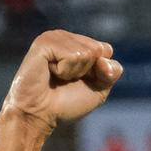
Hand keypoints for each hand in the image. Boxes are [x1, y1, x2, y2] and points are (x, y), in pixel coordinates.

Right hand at [1, 30, 121, 133]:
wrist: (39, 114)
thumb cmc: (65, 103)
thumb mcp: (98, 90)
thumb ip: (111, 72)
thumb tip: (104, 59)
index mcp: (77, 44)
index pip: (106, 50)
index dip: (100, 71)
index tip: (80, 81)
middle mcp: (66, 37)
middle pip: (99, 50)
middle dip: (87, 71)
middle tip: (65, 79)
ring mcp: (54, 37)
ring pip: (87, 52)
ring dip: (74, 72)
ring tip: (56, 76)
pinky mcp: (44, 42)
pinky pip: (72, 55)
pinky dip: (64, 71)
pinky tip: (49, 72)